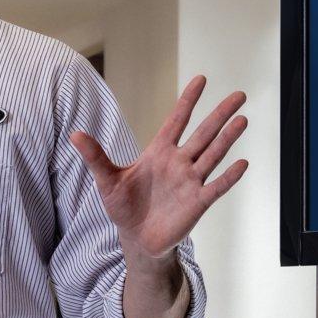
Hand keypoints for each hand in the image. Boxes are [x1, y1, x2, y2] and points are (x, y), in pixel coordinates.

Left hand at [71, 75, 248, 258]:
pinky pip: (216, 187)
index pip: (176, 120)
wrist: (136, 238)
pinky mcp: (197, 202)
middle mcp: (179, 163)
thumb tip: (74, 134)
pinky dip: (229, 176)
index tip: (201, 79)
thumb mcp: (107, 180)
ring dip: (227, 138)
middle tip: (239, 95)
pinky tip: (242, 163)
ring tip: (243, 119)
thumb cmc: (123, 206)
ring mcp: (190, 181)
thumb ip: (95, 157)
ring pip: (213, 155)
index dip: (188, 100)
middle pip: (203, 133)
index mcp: (159, 152)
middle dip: (220, 114)